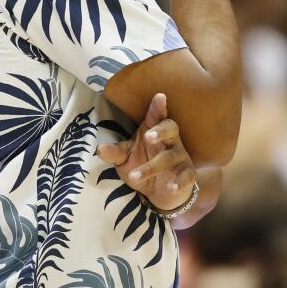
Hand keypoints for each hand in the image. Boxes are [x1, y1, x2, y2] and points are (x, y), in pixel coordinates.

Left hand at [97, 93, 196, 211]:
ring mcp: (180, 156)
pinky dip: (179, 182)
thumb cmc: (142, 164)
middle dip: (161, 131)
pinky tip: (171, 187)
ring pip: (170, 157)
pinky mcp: (187, 173)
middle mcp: (170, 140)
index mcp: (153, 130)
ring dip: (152, 166)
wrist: (161, 191)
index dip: (158, 106)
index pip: (156, 115)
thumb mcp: (125, 159)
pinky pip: (186, 176)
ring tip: (134, 177)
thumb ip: (115, 153)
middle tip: (148, 137)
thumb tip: (100, 148)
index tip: (160, 96)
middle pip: (171, 128)